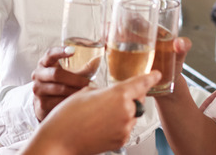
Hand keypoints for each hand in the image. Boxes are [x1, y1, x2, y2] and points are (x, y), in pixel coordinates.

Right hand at [24, 71, 161, 154]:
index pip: (141, 83)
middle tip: (112, 97)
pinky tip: (101, 124)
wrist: (59, 141)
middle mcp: (125, 112)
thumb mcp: (84, 93)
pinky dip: (118, 124)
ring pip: (132, 115)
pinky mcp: (121, 141)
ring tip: (100, 113)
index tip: (156, 74)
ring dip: (124, 111)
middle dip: (130, 96)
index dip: (150, 77)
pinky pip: (125, 128)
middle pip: (137, 99)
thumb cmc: (67, 116)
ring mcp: (124, 128)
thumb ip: (104, 91)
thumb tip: (109, 94)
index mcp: (118, 95)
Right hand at [31, 47, 91, 120]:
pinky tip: (79, 102)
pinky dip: (71, 102)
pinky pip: (59, 102)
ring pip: (59, 89)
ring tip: (86, 92)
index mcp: (45, 62)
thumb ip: (84, 66)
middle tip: (88, 83)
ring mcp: (38, 89)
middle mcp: (38, 74)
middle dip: (75, 79)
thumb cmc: (61, 83)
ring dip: (75, 91)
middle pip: (56, 74)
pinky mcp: (41, 103)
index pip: (50, 54)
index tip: (72, 51)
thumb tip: (103, 55)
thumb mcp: (68, 72)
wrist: (46, 102)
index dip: (60, 51)